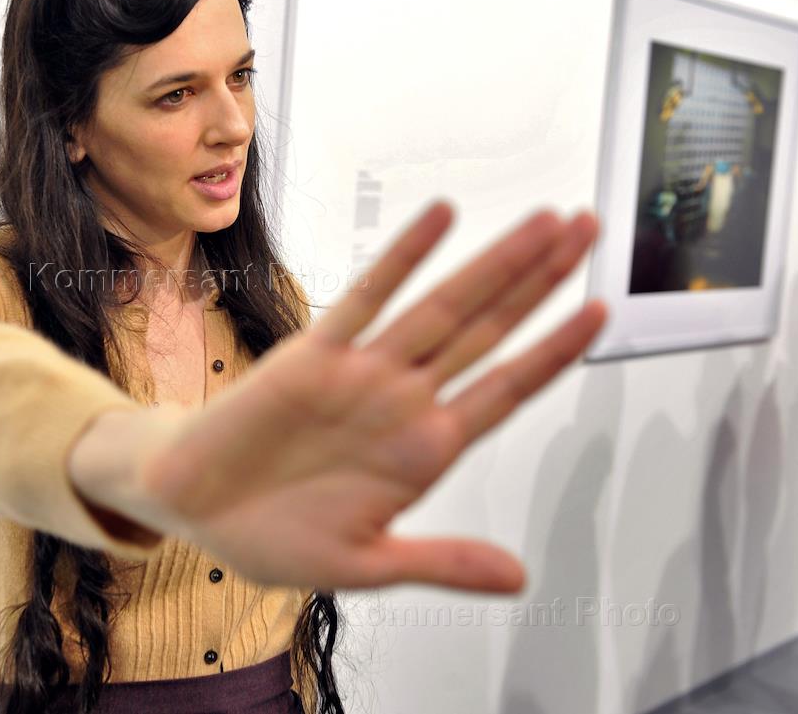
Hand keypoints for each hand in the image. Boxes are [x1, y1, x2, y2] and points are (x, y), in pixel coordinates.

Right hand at [141, 202, 606, 591]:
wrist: (196, 506)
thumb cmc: (274, 534)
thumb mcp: (365, 565)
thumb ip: (440, 561)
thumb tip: (517, 577)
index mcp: (424, 450)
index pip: (507, 390)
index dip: (555, 351)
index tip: (601, 312)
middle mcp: (402, 400)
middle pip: (489, 332)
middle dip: (542, 282)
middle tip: (589, 231)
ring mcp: (362, 372)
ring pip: (443, 307)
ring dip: (495, 265)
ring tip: (545, 223)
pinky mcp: (312, 355)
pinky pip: (366, 297)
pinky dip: (403, 258)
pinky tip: (440, 221)